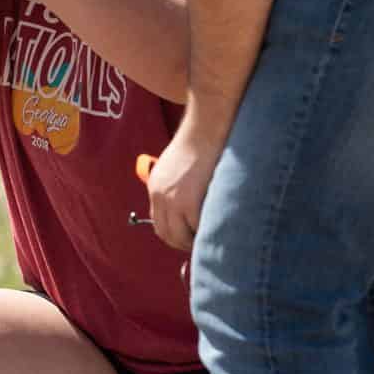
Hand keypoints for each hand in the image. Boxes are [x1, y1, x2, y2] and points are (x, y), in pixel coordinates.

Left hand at [146, 123, 225, 248]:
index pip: (159, 223)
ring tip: (210, 239)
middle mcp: (160, 196)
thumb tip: (187, 212)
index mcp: (155, 187)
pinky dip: (207, 233)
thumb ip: (176, 188)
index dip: (175, 234)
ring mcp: (173, 201)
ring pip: (180, 237)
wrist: (205, 128)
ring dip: (194, 242)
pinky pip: (197, 228)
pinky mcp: (189, 202)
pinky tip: (218, 229)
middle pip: (166, 234)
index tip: (189, 238)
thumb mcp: (176, 167)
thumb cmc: (200, 143)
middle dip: (184, 243)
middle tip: (201, 245)